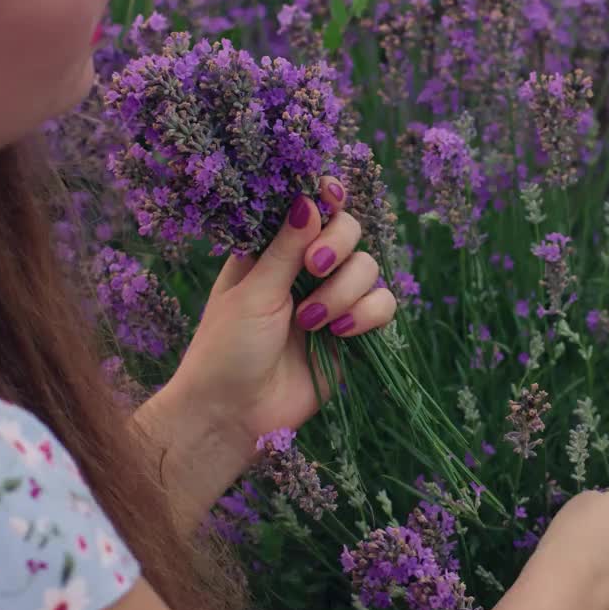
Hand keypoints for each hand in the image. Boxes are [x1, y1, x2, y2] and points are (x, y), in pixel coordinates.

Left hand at [172, 176, 398, 451]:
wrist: (233, 414)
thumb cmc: (225, 348)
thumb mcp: (252, 292)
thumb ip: (286, 247)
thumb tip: (310, 198)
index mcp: (271, 250)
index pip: (309, 207)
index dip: (326, 196)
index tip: (331, 195)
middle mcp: (304, 269)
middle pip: (349, 229)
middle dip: (337, 245)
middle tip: (314, 269)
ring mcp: (331, 298)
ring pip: (368, 267)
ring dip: (345, 290)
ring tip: (312, 322)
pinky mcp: (352, 331)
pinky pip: (383, 305)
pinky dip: (367, 314)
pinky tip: (339, 334)